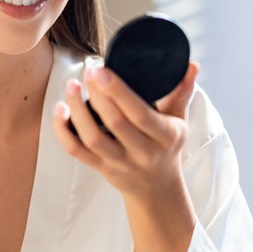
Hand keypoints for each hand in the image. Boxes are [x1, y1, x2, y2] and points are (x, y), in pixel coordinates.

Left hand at [53, 62, 198, 198]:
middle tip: (89, 71)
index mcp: (165, 136)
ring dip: (77, 110)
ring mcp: (120, 162)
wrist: (157, 187)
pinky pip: (76, 151)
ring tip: (72, 86)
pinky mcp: (101, 168)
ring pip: (92, 138)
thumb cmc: (167, 145)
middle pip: (114, 122)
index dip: (118, 91)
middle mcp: (143, 152)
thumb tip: (192, 64)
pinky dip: (63, 131)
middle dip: (97, 94)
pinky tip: (60, 109)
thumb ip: (182, 91)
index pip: (140, 113)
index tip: (102, 69)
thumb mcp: (179, 120)